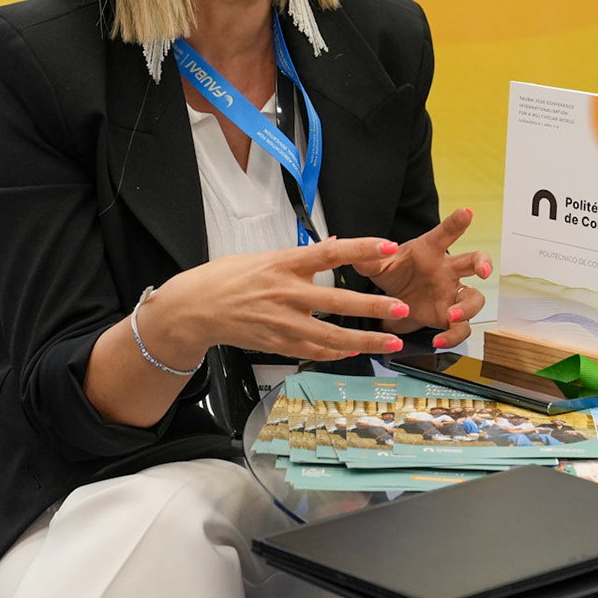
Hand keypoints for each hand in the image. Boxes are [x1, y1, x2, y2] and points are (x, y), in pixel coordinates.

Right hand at [155, 237, 416, 362]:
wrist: (195, 309)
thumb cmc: (228, 277)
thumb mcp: (264, 256)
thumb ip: (303, 256)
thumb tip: (335, 245)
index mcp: (284, 263)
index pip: (329, 254)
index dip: (360, 249)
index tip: (388, 247)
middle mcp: (286, 293)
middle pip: (338, 302)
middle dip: (374, 307)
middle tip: (403, 309)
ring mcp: (282, 322)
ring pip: (331, 335)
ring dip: (364, 340)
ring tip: (391, 343)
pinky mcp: (277, 344)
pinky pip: (313, 351)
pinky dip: (336, 352)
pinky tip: (355, 351)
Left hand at [355, 207, 490, 347]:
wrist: (394, 302)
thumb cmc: (393, 274)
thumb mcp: (378, 266)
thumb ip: (369, 259)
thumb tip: (363, 249)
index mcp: (430, 251)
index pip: (445, 233)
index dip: (456, 222)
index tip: (466, 212)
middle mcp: (447, 270)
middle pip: (474, 261)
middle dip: (483, 262)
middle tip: (483, 270)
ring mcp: (452, 294)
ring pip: (475, 298)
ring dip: (469, 308)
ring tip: (452, 316)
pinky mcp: (449, 317)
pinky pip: (461, 328)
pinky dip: (453, 336)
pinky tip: (438, 340)